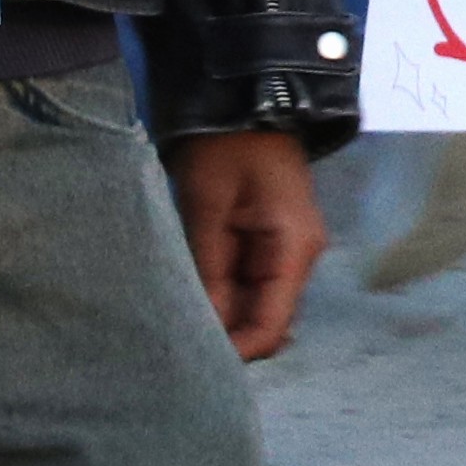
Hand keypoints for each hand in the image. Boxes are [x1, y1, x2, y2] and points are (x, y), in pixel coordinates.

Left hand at [174, 127, 322, 360]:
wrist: (243, 102)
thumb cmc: (226, 149)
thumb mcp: (207, 206)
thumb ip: (205, 269)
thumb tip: (195, 328)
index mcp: (292, 250)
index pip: (271, 326)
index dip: (236, 352)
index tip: (189, 362)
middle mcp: (296, 258)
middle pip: (263, 322)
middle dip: (223, 338)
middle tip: (169, 346)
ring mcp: (282, 251)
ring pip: (251, 306)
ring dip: (217, 317)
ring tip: (171, 324)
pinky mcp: (265, 244)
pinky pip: (243, 285)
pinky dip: (216, 296)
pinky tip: (184, 299)